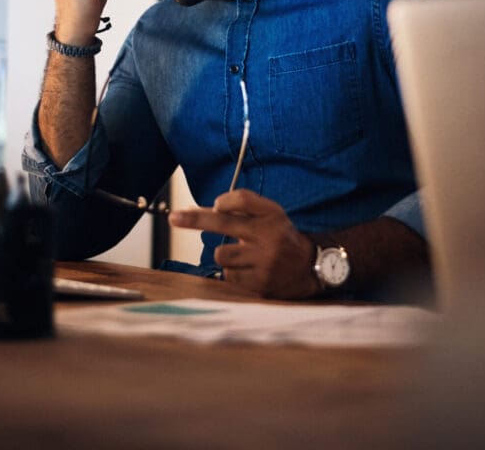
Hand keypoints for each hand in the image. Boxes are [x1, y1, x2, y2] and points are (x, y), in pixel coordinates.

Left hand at [169, 189, 319, 298]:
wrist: (310, 268)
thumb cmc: (280, 236)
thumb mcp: (271, 214)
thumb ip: (244, 205)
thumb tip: (213, 207)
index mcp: (272, 216)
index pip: (243, 199)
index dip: (226, 201)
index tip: (215, 205)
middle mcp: (269, 236)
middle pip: (224, 223)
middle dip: (195, 219)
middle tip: (174, 217)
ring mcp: (264, 262)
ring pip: (222, 254)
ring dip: (225, 255)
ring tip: (243, 256)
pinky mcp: (260, 284)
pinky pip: (229, 276)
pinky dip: (233, 272)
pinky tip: (249, 270)